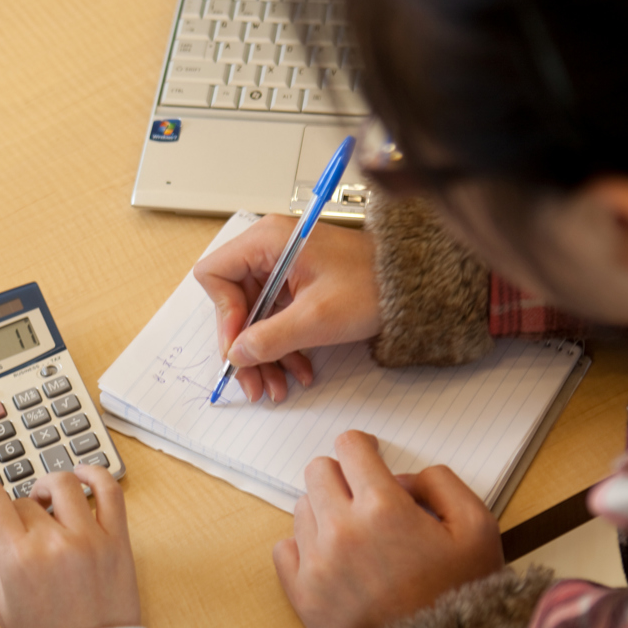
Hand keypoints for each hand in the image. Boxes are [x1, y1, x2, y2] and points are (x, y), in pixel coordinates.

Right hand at [0, 466, 139, 627]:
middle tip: (18, 529)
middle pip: (24, 500)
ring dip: (48, 486)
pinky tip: (82, 476)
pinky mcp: (117, 540)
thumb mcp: (1, 599)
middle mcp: (53, 542)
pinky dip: (94, 474)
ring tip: (45, 501)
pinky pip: (109, 490)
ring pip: (63, 483)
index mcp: (19, 558)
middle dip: (15, 511)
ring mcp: (89, 537)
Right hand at [193, 215, 380, 402]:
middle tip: (253, 381)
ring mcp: (282, 268)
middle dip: (244, 346)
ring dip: (263, 354)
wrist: (413, 285)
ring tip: (276, 386)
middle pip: (232, 303)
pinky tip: (297, 370)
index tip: (239, 346)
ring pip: (253, 317)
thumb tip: (237, 355)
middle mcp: (269, 250)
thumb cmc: (372, 285)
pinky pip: (275, 318)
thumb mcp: (316, 318)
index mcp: (267, 242)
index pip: (215, 275)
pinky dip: (282, 346)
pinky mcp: (296, 284)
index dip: (222, 314)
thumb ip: (269, 338)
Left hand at [274, 430, 503, 627]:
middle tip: (363, 497)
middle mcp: (341, 529)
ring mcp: (317, 563)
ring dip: (325, 513)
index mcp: (383, 507)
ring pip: (302, 509)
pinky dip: (304, 548)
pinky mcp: (302, 594)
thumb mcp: (478, 527)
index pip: (349, 446)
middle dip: (341, 476)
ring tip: (357, 538)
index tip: (369, 456)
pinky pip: (284, 548)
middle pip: (318, 471)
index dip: (362, 447)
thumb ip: (441, 483)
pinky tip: (333, 559)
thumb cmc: (462, 596)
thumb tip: (401, 477)